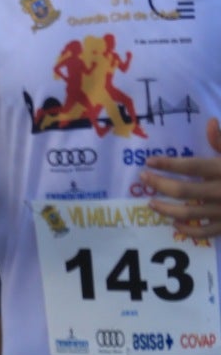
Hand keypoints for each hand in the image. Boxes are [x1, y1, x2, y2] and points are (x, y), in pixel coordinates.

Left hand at [139, 117, 220, 238]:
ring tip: (151, 203)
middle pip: (183, 190)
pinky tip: (175, 223)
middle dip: (159, 183)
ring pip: (188, 213)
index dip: (168, 163)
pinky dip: (188, 230)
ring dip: (166, 209)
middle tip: (143, 177)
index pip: (191, 166)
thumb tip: (210, 121)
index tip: (149, 161)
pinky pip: (204, 233)